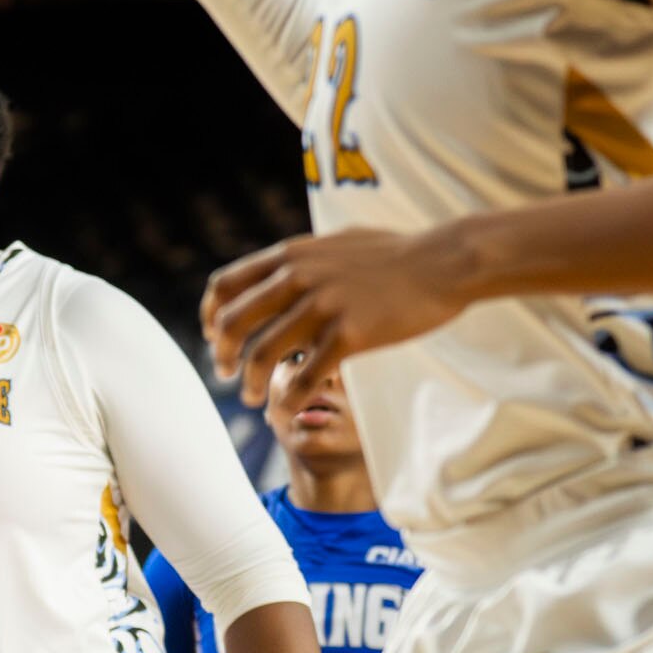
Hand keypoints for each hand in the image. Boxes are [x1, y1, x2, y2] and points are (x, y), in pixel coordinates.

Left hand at [202, 228, 471, 404]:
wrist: (442, 263)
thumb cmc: (395, 254)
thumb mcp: (336, 244)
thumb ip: (303, 259)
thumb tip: (282, 268)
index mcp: (291, 255)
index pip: (226, 285)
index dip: (211, 316)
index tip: (214, 336)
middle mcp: (298, 278)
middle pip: (234, 322)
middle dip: (222, 354)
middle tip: (226, 374)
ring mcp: (323, 306)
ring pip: (264, 353)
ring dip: (250, 382)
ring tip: (251, 397)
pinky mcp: (350, 335)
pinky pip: (305, 375)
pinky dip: (289, 397)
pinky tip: (286, 408)